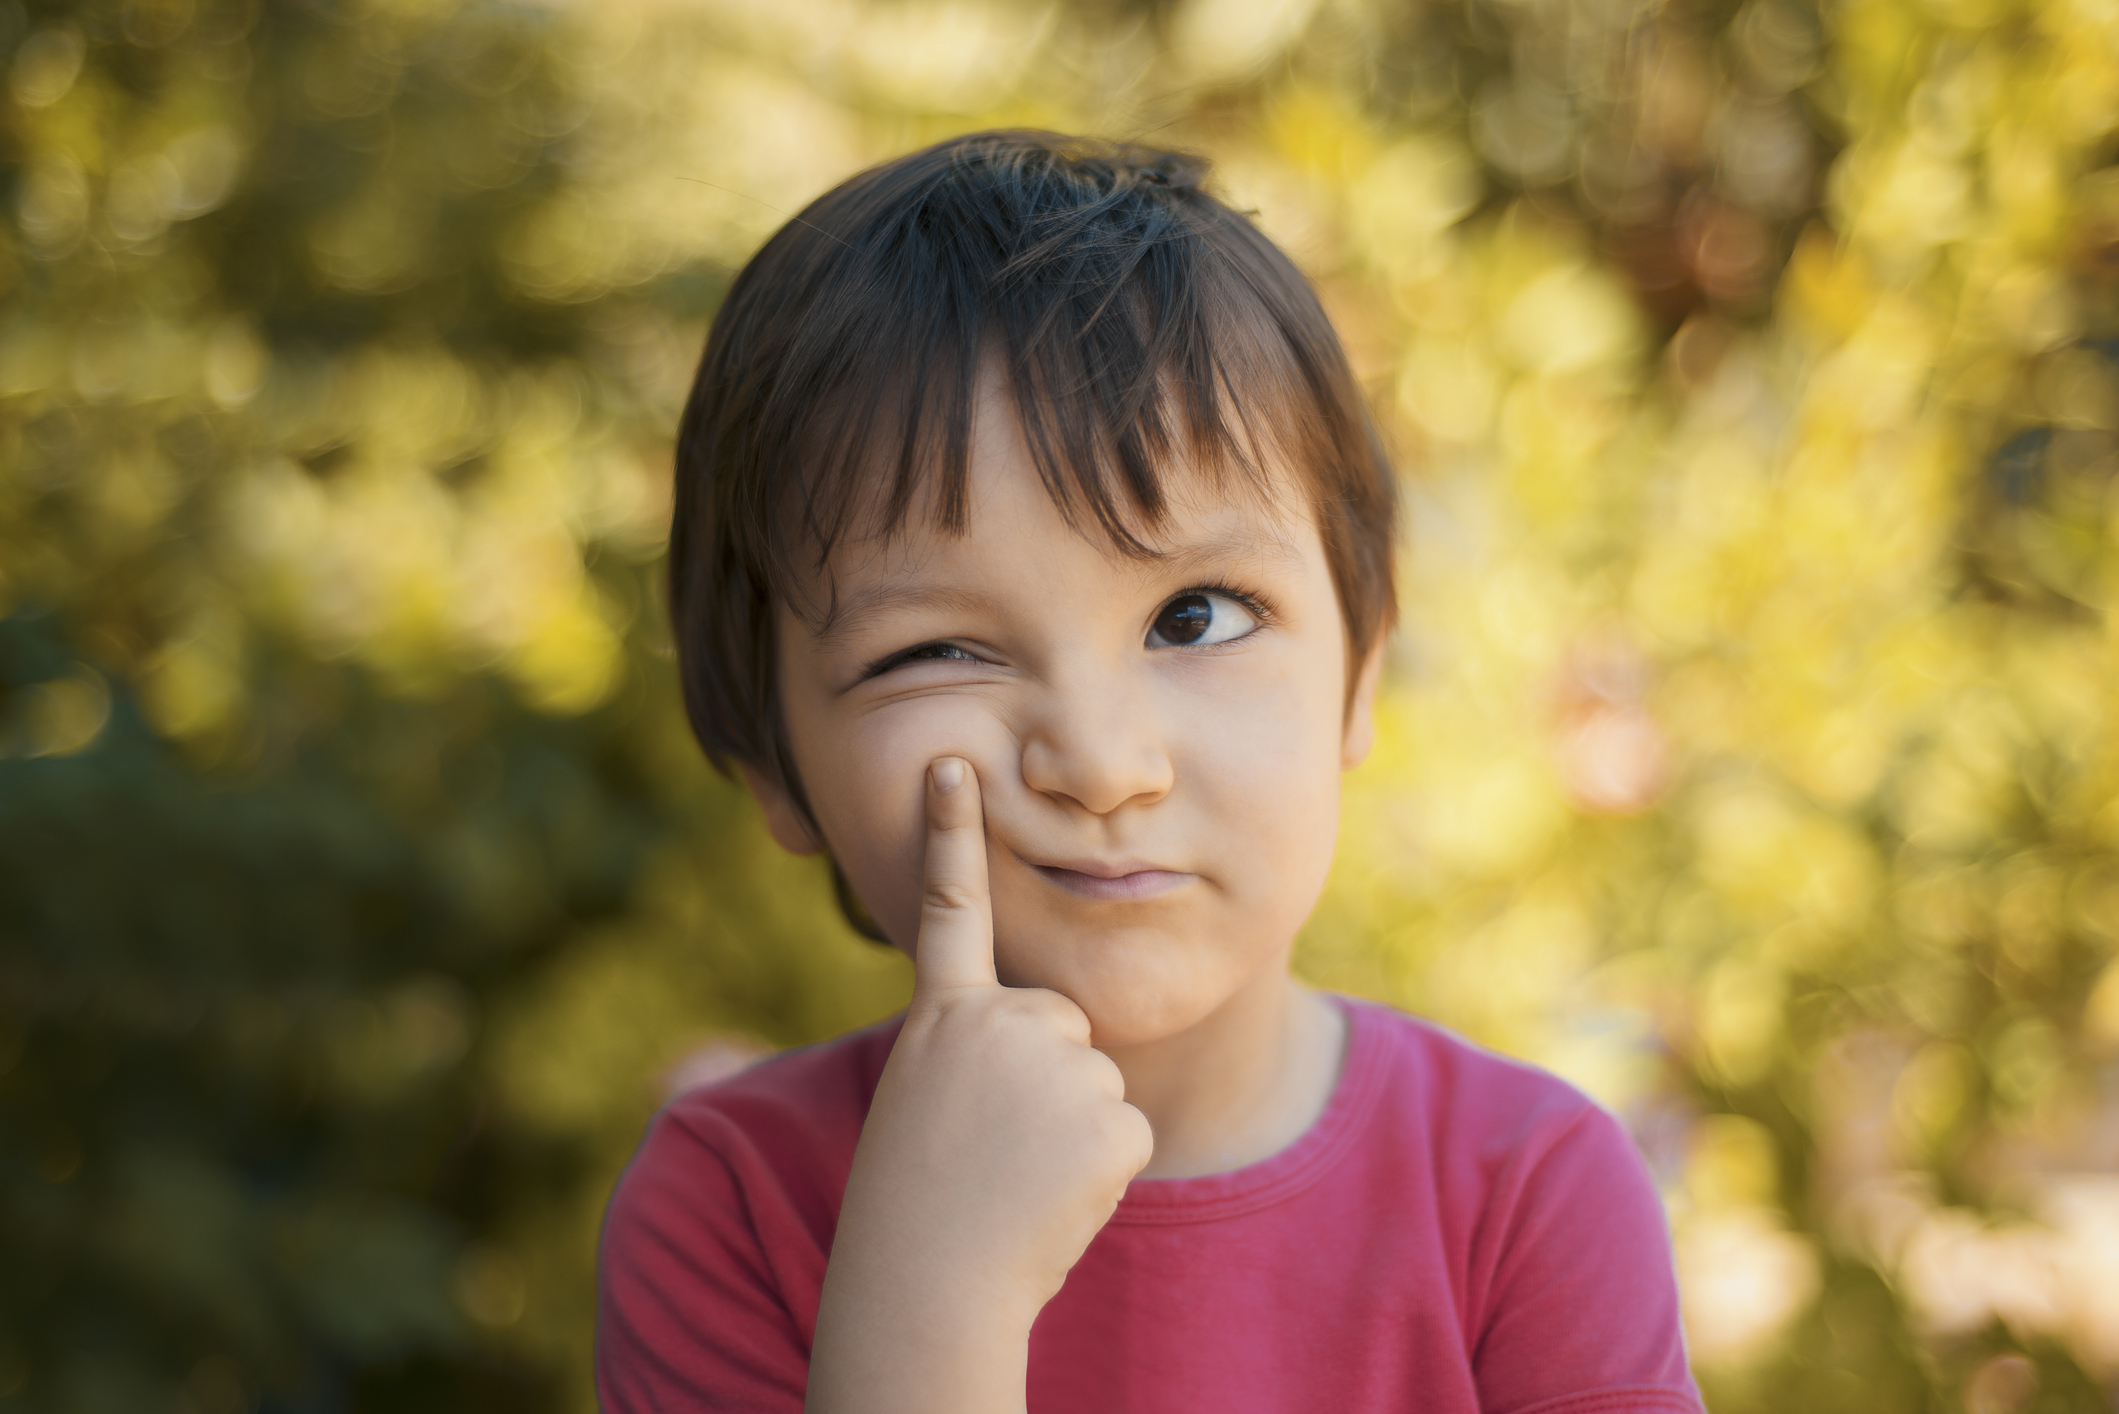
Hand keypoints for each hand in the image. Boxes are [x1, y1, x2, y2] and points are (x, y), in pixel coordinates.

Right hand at [805, 757, 1153, 1413]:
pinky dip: (1099, 1171)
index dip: (950, 834)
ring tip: (1014, 1176)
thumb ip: (975, 1048)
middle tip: (992, 1145)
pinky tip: (1051, 1195)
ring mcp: (1058, 1069)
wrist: (926, 1286)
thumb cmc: (918, 1201)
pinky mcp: (1110, 1122)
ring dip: (1070, 1133)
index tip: (953, 764)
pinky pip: (1125, 1133)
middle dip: (1046, 1080)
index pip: (951, 910)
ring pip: (1096, 1083)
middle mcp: (1000, 1026)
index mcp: (943, 1020)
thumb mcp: (923, 1100)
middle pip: (1061, 1024)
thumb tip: (1049, 1030)